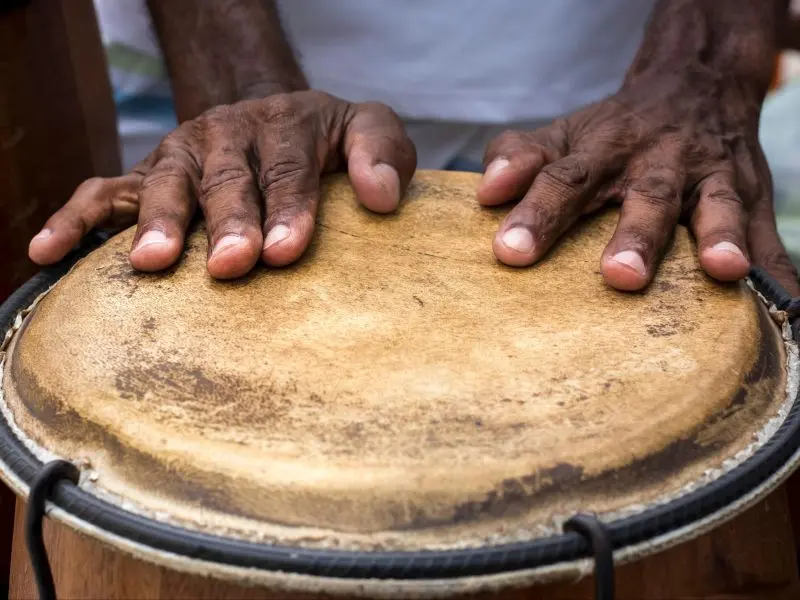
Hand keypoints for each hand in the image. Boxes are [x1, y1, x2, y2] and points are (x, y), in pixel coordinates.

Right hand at [29, 91, 415, 277]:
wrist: (278, 117)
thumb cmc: (329, 142)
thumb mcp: (368, 131)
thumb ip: (383, 153)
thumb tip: (382, 196)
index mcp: (285, 125)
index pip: (288, 168)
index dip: (289, 209)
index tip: (286, 251)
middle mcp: (227, 135)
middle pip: (226, 179)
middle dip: (227, 222)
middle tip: (229, 265)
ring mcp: (182, 154)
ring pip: (164, 183)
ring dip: (158, 222)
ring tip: (151, 263)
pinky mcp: (150, 174)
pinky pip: (103, 190)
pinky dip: (76, 218)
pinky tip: (48, 251)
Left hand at [477, 70, 799, 294]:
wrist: (692, 85)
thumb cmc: (612, 130)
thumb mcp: (562, 134)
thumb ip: (519, 158)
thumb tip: (486, 194)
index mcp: (602, 149)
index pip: (564, 180)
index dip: (537, 215)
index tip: (510, 254)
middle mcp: (658, 161)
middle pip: (645, 197)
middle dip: (635, 237)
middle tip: (618, 277)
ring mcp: (709, 176)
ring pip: (716, 204)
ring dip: (720, 236)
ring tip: (725, 271)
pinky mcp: (750, 194)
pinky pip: (767, 231)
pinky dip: (777, 267)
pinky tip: (788, 303)